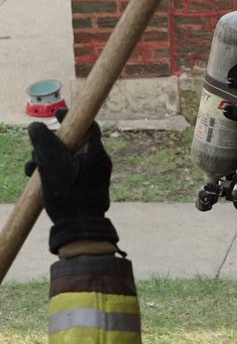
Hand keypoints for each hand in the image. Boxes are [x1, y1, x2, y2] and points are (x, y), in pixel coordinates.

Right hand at [26, 112, 117, 254]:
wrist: (80, 229)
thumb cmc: (69, 196)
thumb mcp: (51, 165)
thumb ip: (44, 143)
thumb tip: (36, 126)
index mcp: (97, 152)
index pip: (88, 125)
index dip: (71, 117)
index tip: (58, 114)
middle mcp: (97, 161)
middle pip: (72, 142)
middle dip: (50, 145)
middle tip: (35, 152)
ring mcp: (92, 175)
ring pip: (66, 158)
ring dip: (47, 160)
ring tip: (32, 169)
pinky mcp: (85, 187)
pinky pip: (68, 171)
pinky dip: (53, 171)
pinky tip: (36, 178)